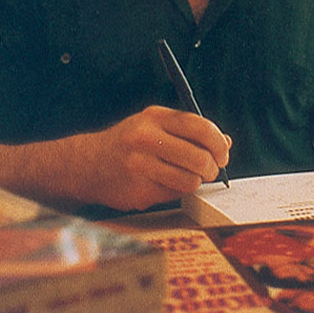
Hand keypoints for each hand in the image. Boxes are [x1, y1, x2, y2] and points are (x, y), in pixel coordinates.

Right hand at [66, 105, 230, 210]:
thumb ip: (190, 131)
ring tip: (188, 178)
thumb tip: (225, 142)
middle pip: (200, 157)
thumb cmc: (129, 143)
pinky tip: (165, 184)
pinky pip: (175, 194)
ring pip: (191, 180)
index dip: (218, 143)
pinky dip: (177, 192)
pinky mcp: (138, 191)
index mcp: (155, 117)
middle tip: (210, 170)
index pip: (200, 127)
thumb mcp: (155, 125)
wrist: (88, 164)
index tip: (223, 154)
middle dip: (212, 168)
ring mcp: (140, 166)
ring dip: (196, 182)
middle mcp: (146, 139)